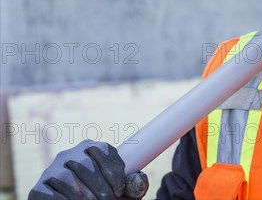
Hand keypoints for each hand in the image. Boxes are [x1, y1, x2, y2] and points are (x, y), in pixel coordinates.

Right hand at [28, 140, 148, 199]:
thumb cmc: (106, 195)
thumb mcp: (122, 191)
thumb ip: (134, 185)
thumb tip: (140, 181)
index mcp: (92, 148)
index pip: (103, 151)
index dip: (114, 173)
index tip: (120, 191)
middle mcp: (71, 154)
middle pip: (85, 165)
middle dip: (100, 186)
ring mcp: (53, 170)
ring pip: (66, 177)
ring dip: (82, 194)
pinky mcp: (39, 187)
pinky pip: (48, 192)